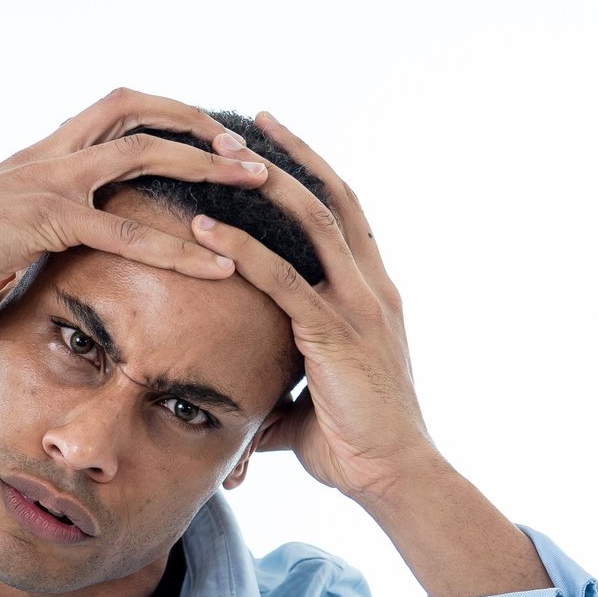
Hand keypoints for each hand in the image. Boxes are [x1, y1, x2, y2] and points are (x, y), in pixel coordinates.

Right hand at [0, 88, 271, 347]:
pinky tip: (219, 263)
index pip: (115, 112)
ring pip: (144, 152)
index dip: (167, 116)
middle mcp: (49, 155)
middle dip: (200, 124)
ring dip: (205, 165)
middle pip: (138, 110)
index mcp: (41, 157)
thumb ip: (20, 273)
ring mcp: (48, 180)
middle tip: (250, 152)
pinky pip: (126, 228)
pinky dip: (178, 246)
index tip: (211, 137)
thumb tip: (15, 317)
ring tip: (255, 184)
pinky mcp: (45, 218)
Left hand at [186, 110, 435, 503]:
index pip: (343, 214)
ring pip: (312, 222)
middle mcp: (373, 287)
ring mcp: (359, 306)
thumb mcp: (309, 401)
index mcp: (374, 293)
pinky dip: (241, 250)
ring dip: (266, 182)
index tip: (274, 140)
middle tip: (246, 120)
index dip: (311, 172)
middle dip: (289, 155)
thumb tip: (240, 401)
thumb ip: (277, 385)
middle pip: (331, 197)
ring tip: (222, 152)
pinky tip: (203, 229)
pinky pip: (282, 279)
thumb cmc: (356, 445)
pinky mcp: (335, 333)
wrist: (394, 476)